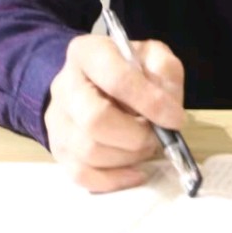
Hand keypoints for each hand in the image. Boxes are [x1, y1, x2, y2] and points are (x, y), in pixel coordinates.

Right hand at [44, 33, 184, 191]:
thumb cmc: (126, 69)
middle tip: (156, 137)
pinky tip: (135, 171)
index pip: (116, 78)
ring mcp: (57, 121)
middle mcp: (64, 86)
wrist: (91, 81)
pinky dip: (114, 179)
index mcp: (87, 53)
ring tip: (145, 147)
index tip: (175, 118)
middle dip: (135, 136)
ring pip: (89, 152)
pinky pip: (82, 175)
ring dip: (128, 157)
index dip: (150, 102)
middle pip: (95, 120)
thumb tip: (168, 107)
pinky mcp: (58, 150)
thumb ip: (164, 71)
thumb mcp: (151, 56)